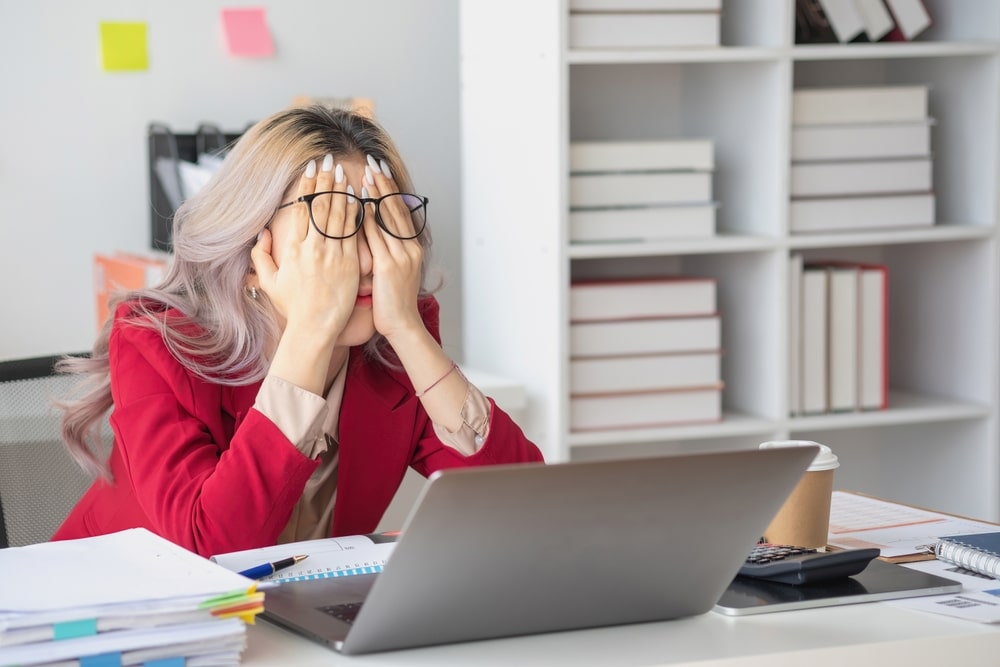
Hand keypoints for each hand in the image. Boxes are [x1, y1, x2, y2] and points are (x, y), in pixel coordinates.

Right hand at [251, 155, 360, 342]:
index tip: (310, 169)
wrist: (314, 328)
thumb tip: (263, 233)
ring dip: (341, 191)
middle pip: (320, 206)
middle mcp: (313, 248)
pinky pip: (353, 234)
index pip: (301, 210)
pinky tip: (358, 198)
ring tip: (343, 171)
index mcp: (293, 249)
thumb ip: (262, 255)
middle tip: (328, 160)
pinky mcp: (350, 264)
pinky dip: (355, 214)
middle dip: (324, 180)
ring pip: (337, 216)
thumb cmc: (292, 307)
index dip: (306, 187)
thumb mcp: (269, 281)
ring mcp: (333, 256)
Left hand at [361, 155, 424, 341]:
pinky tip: (360, 204)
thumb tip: (374, 234)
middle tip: (373, 162)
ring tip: (366, 174)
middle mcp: (409, 248)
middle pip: (395, 208)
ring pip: (387, 218)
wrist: (402, 325)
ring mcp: (401, 256)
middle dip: (383, 184)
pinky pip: (377, 237)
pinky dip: (369, 218)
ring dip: (376, 194)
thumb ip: (387, 251)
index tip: (380, 170)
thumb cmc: (393, 302)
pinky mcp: (389, 266)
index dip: (389, 190)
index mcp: (411, 248)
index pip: (399, 211)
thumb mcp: (394, 273)